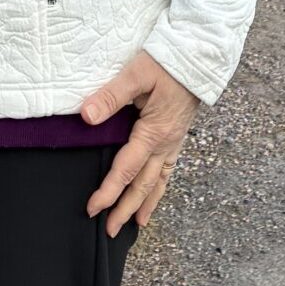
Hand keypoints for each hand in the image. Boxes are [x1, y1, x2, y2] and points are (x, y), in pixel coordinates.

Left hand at [79, 51, 201, 235]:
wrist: (198, 55)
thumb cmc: (165, 62)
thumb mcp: (135, 74)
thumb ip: (110, 96)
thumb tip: (86, 117)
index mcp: (153, 133)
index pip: (125, 170)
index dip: (108, 192)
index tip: (92, 209)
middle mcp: (166, 143)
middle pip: (143, 185)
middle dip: (125, 209)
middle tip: (110, 230)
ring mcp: (174, 141)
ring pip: (159, 181)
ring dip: (145, 203)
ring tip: (136, 224)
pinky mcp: (178, 135)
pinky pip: (169, 169)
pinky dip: (160, 186)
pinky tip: (156, 191)